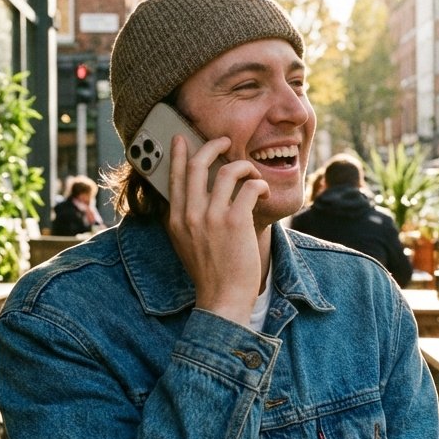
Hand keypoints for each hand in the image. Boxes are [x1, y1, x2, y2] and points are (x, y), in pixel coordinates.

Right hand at [165, 134, 268, 324]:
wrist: (223, 299)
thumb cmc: (210, 272)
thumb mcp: (185, 244)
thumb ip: (186, 219)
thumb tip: (193, 196)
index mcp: (176, 219)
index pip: (174, 176)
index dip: (178, 154)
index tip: (182, 139)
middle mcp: (190, 214)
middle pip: (197, 164)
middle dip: (212, 145)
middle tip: (224, 141)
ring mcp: (212, 217)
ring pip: (227, 171)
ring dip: (244, 167)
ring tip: (252, 175)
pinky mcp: (236, 221)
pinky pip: (249, 187)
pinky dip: (259, 184)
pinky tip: (264, 193)